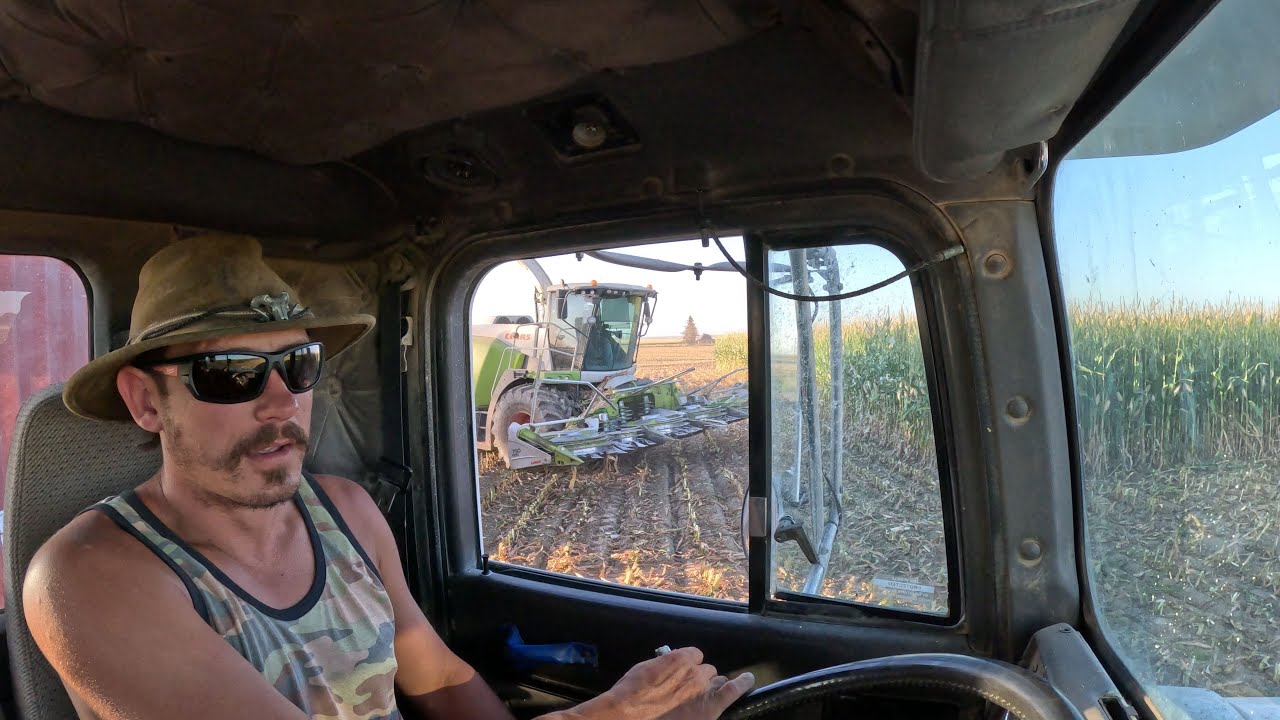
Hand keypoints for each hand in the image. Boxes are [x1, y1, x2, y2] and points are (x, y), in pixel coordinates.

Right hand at [596, 646, 754, 719]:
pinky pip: (732, 691)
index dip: (690, 664)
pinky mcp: (710, 707)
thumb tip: (667, 668)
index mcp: (679, 659)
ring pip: (716, 681)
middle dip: (699, 678)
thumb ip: (663, 666)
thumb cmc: (631, 694)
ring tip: (705, 695)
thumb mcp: (644, 671)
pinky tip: (748, 679)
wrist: (630, 715)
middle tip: (688, 689)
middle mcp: (694, 671)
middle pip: (706, 670)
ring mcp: (704, 689)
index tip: (684, 671)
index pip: (694, 656)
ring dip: (711, 686)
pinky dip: (742, 684)